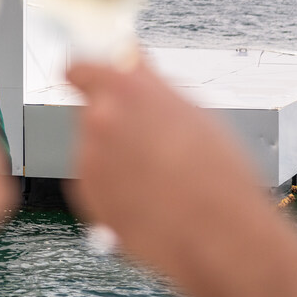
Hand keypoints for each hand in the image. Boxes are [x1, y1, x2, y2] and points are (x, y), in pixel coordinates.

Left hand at [66, 58, 262, 278]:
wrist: (217, 237)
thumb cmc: (216, 173)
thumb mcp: (191, 111)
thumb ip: (148, 83)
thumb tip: (128, 60)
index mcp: (124, 91)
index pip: (79, 67)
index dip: (86, 73)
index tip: (89, 78)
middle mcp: (97, 121)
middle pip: (91, 111)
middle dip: (113, 121)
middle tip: (149, 140)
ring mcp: (88, 159)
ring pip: (94, 148)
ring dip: (116, 157)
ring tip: (160, 177)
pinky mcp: (84, 195)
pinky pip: (95, 181)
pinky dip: (114, 187)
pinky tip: (149, 199)